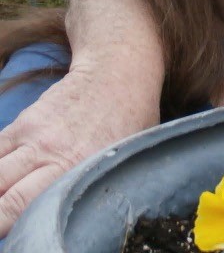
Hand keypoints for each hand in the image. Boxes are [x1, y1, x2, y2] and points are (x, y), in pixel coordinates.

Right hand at [0, 58, 159, 235]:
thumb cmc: (130, 117)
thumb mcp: (128, 154)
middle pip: (4, 201)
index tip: (21, 239)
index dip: (19, 231)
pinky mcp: (22, 123)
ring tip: (4, 204)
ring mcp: (32, 137)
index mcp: (80, 166)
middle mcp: (51, 154)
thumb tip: (92, 215)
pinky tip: (3, 179)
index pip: (31, 209)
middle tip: (5, 228)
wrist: (116, 69)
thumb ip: (100, 183)